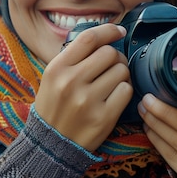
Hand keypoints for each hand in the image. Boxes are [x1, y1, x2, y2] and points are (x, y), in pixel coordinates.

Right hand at [34, 23, 132, 150]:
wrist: (49, 146)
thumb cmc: (55, 107)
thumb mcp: (53, 78)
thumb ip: (75, 57)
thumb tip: (107, 36)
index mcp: (57, 68)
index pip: (89, 38)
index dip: (109, 30)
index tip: (119, 32)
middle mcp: (71, 82)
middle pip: (110, 53)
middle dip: (116, 57)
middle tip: (112, 67)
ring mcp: (87, 101)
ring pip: (122, 70)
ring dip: (121, 75)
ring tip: (111, 84)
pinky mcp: (103, 117)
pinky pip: (126, 90)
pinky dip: (125, 91)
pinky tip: (114, 97)